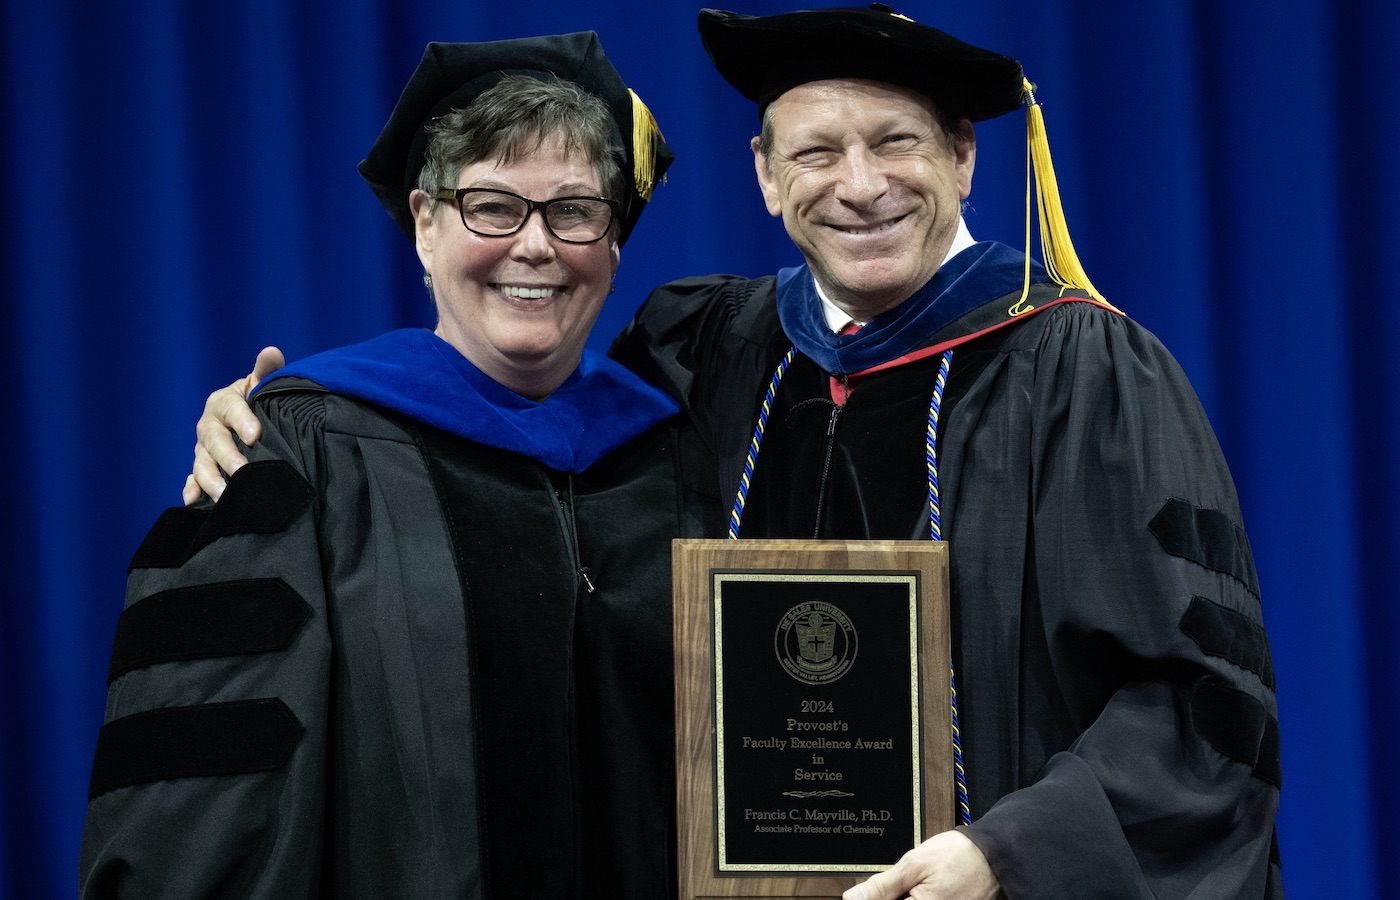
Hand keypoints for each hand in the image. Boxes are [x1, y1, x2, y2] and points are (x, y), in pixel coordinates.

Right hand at [182, 346, 284, 503]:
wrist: (250, 419)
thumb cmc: (258, 400)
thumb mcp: (262, 384)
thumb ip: (267, 371)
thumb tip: (271, 352)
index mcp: (223, 402)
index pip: (230, 408)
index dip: (242, 420)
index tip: (256, 435)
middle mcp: (209, 426)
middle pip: (214, 441)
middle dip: (227, 456)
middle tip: (242, 470)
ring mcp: (203, 449)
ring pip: (202, 464)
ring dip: (210, 480)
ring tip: (225, 495)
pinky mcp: (202, 468)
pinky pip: (194, 480)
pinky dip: (192, 490)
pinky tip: (192, 501)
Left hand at [843, 830, 999, 899]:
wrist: (994, 855)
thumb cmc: (958, 856)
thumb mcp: (914, 864)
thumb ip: (882, 886)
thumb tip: (853, 899)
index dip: (875, 899)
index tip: (872, 892)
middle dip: (893, 896)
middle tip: (902, 882)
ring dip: (904, 896)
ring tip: (914, 884)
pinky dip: (917, 896)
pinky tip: (918, 890)